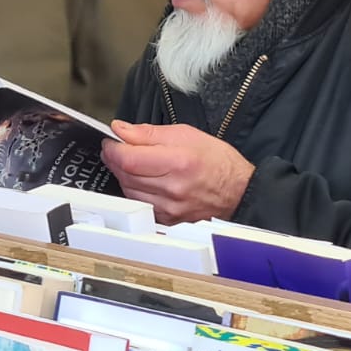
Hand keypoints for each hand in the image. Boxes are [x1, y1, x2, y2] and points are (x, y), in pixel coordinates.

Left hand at [100, 121, 255, 224]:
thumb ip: (150, 132)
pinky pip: (140, 204)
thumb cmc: (218, 161)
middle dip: (115, 160)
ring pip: (129, 192)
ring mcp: (170, 208)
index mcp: (178, 162)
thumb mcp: (187, 134)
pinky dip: (135, 191)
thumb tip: (121, 130)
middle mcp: (173, 189)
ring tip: (130, 163)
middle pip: (125, 176)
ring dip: (123, 176)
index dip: (113, 149)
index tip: (110, 141)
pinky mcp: (169, 220)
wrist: (239, 192)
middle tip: (116, 149)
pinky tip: (141, 181)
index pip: (129, 159)